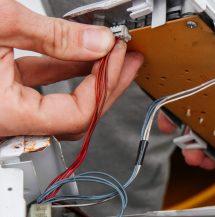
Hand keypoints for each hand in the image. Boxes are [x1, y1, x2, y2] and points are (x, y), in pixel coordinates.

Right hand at [0, 0, 142, 138]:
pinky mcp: (1, 93)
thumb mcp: (1, 23)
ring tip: (109, 54)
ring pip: (60, 101)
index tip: (118, 55)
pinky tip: (78, 53)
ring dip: (87, 75)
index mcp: (9, 114)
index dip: (106, 84)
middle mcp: (9, 120)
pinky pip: (39, 88)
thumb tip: (98, 42)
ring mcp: (7, 109)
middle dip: (107, 84)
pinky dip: (61, 70)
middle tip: (128, 60)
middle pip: (77, 114)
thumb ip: (54, 36)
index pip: (79, 114)